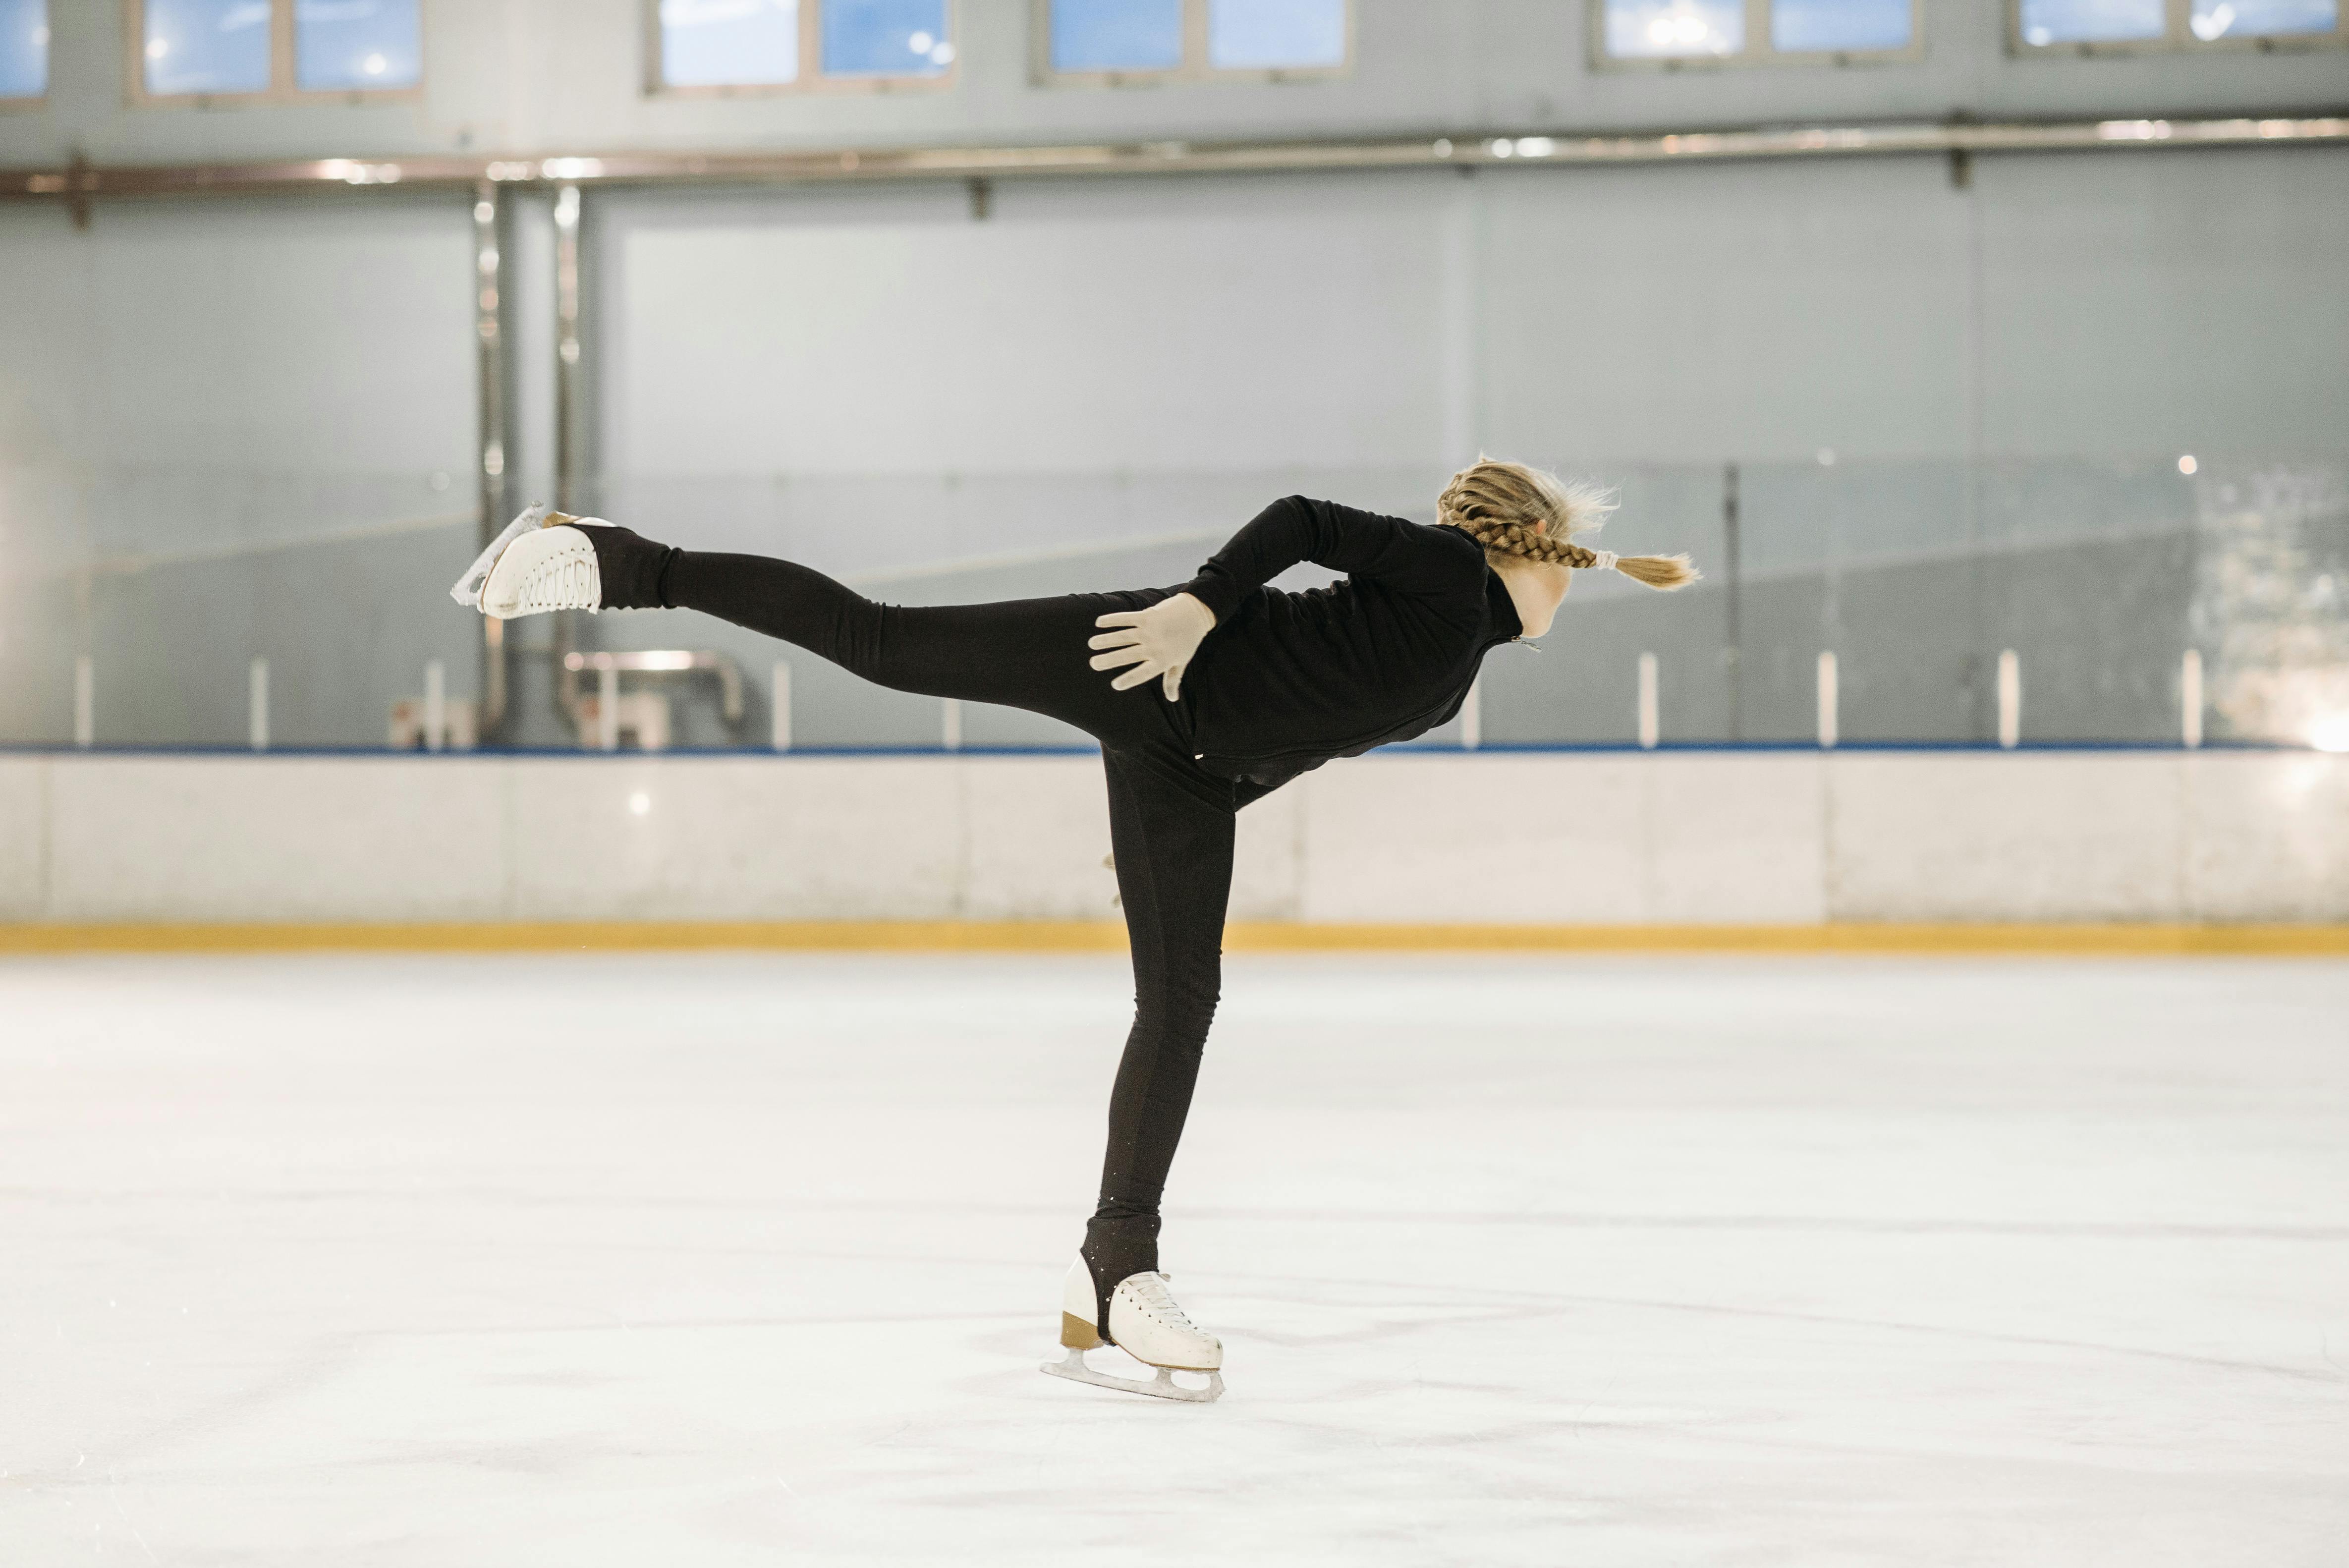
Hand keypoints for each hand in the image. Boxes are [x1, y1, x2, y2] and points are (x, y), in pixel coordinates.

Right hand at [1089, 593, 1215, 700]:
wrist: (1197, 612)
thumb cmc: (1189, 640)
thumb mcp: (1182, 662)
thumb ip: (1173, 679)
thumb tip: (1172, 699)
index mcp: (1162, 660)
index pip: (1142, 673)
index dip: (1128, 679)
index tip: (1114, 685)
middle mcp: (1154, 646)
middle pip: (1127, 655)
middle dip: (1109, 660)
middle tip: (1093, 664)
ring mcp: (1150, 630)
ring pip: (1123, 637)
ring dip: (1106, 640)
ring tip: (1092, 644)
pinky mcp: (1147, 615)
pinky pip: (1126, 618)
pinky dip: (1112, 620)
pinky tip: (1099, 623)